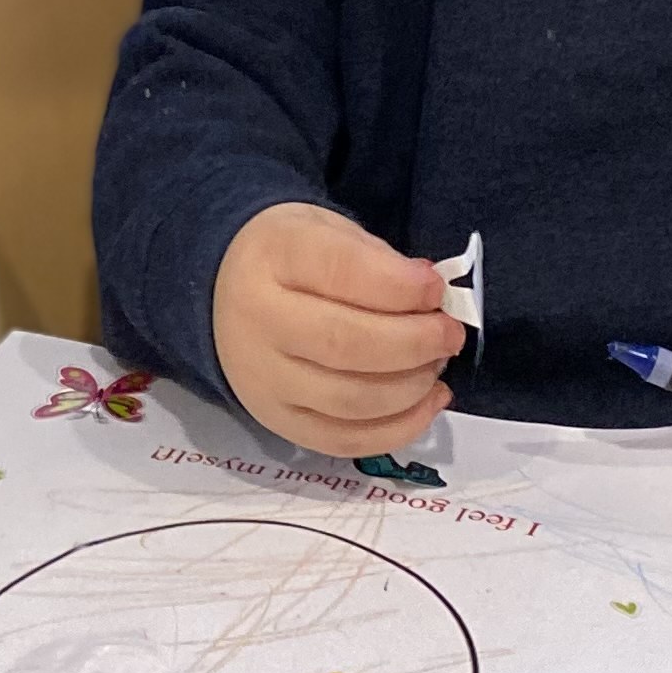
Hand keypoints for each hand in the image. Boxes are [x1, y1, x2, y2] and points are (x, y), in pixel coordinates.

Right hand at [210, 200, 466, 462]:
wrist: (223, 294)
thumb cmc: (291, 259)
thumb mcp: (329, 231)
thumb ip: (379, 261)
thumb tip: (431, 298)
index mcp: (273, 256)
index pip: (342, 272)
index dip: (400, 286)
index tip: (435, 288)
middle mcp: (259, 321)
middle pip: (345, 344)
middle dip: (415, 342)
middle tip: (449, 333)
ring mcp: (265, 380)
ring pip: (349, 400)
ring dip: (412, 387)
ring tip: (435, 365)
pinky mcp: (278, 422)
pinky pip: (344, 441)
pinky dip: (399, 428)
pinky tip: (427, 401)